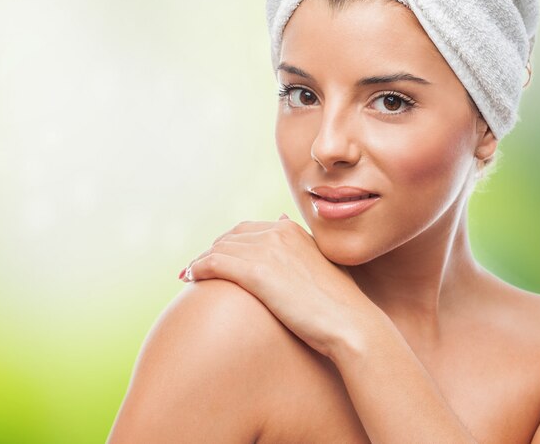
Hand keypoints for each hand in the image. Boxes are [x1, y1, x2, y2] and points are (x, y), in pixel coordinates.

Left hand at [178, 215, 374, 358]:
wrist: (350, 323)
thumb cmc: (339, 303)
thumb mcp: (321, 262)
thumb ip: (299, 244)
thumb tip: (281, 217)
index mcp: (291, 230)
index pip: (248, 229)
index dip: (230, 243)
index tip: (219, 257)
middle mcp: (277, 232)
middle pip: (231, 237)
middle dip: (213, 250)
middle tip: (199, 266)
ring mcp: (267, 250)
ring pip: (219, 248)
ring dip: (200, 260)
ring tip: (189, 273)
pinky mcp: (256, 272)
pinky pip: (215, 263)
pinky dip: (198, 268)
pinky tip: (189, 278)